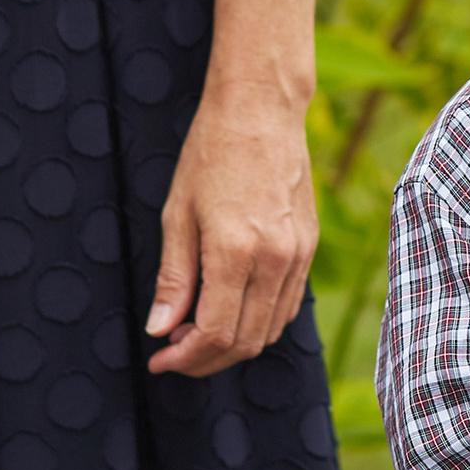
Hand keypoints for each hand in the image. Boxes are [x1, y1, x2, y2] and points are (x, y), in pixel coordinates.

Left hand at [146, 81, 317, 374]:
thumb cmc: (211, 153)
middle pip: (246, 341)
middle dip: (206, 360)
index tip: (160, 359)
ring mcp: (298, 255)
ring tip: (197, 332)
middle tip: (173, 352)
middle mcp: (275, 260)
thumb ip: (173, 278)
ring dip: (234, 345)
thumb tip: (161, 329)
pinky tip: (231, 310)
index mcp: (235, 252)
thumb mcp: (177, 214)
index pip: (215, 334)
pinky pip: (288, 305)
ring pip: (271, 330)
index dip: (185, 359)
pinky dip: (259, 322)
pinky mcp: (309, 248)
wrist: (261, 109)